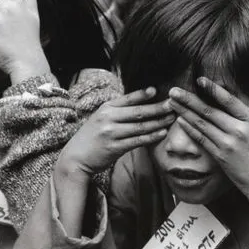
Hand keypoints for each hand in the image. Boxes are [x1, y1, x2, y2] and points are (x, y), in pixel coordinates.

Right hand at [58, 88, 174, 176]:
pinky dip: (151, 136)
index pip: (127, 99)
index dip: (142, 94)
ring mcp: (112, 133)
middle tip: (172, 105)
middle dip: (158, 108)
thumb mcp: (100, 118)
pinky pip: (137, 140)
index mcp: (106, 108)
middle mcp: (109, 118)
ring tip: (171, 118)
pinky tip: (162, 133)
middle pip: (138, 112)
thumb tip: (140, 105)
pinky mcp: (115, 147)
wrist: (76, 157)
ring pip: (140, 126)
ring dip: (159, 122)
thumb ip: (117, 112)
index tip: (157, 91)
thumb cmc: (91, 137)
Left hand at [167, 79, 248, 196]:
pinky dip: (189, 129)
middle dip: (189, 100)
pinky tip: (179, 120)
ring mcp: (227, 144)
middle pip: (209, 112)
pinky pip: (201, 139)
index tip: (200, 80)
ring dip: (184, 112)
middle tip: (174, 91)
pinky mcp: (219, 156)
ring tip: (171, 103)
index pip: (229, 101)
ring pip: (201, 124)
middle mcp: (238, 131)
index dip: (213, 90)